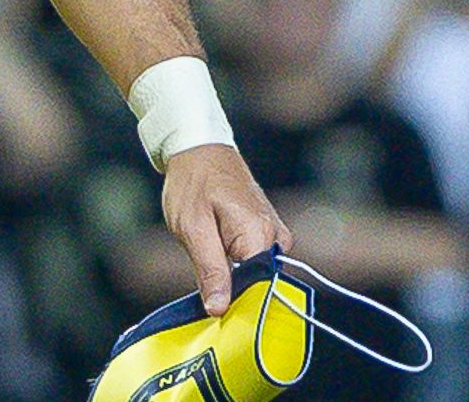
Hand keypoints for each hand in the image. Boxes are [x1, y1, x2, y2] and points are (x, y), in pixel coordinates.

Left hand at [159, 144, 289, 315]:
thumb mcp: (193, 229)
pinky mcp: (266, 234)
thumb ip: (211, 270)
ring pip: (257, 277)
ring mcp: (274, 235)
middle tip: (204, 302)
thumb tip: (221, 309)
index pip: (260, 289)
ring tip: (208, 280)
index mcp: (260, 236)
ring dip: (234, 285)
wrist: (198, 149)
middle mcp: (276, 237)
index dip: (237, 308)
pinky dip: (237, 272)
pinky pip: (256, 265)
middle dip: (235, 298)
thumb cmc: (192, 184)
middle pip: (261, 285)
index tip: (215, 319)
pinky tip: (217, 270)